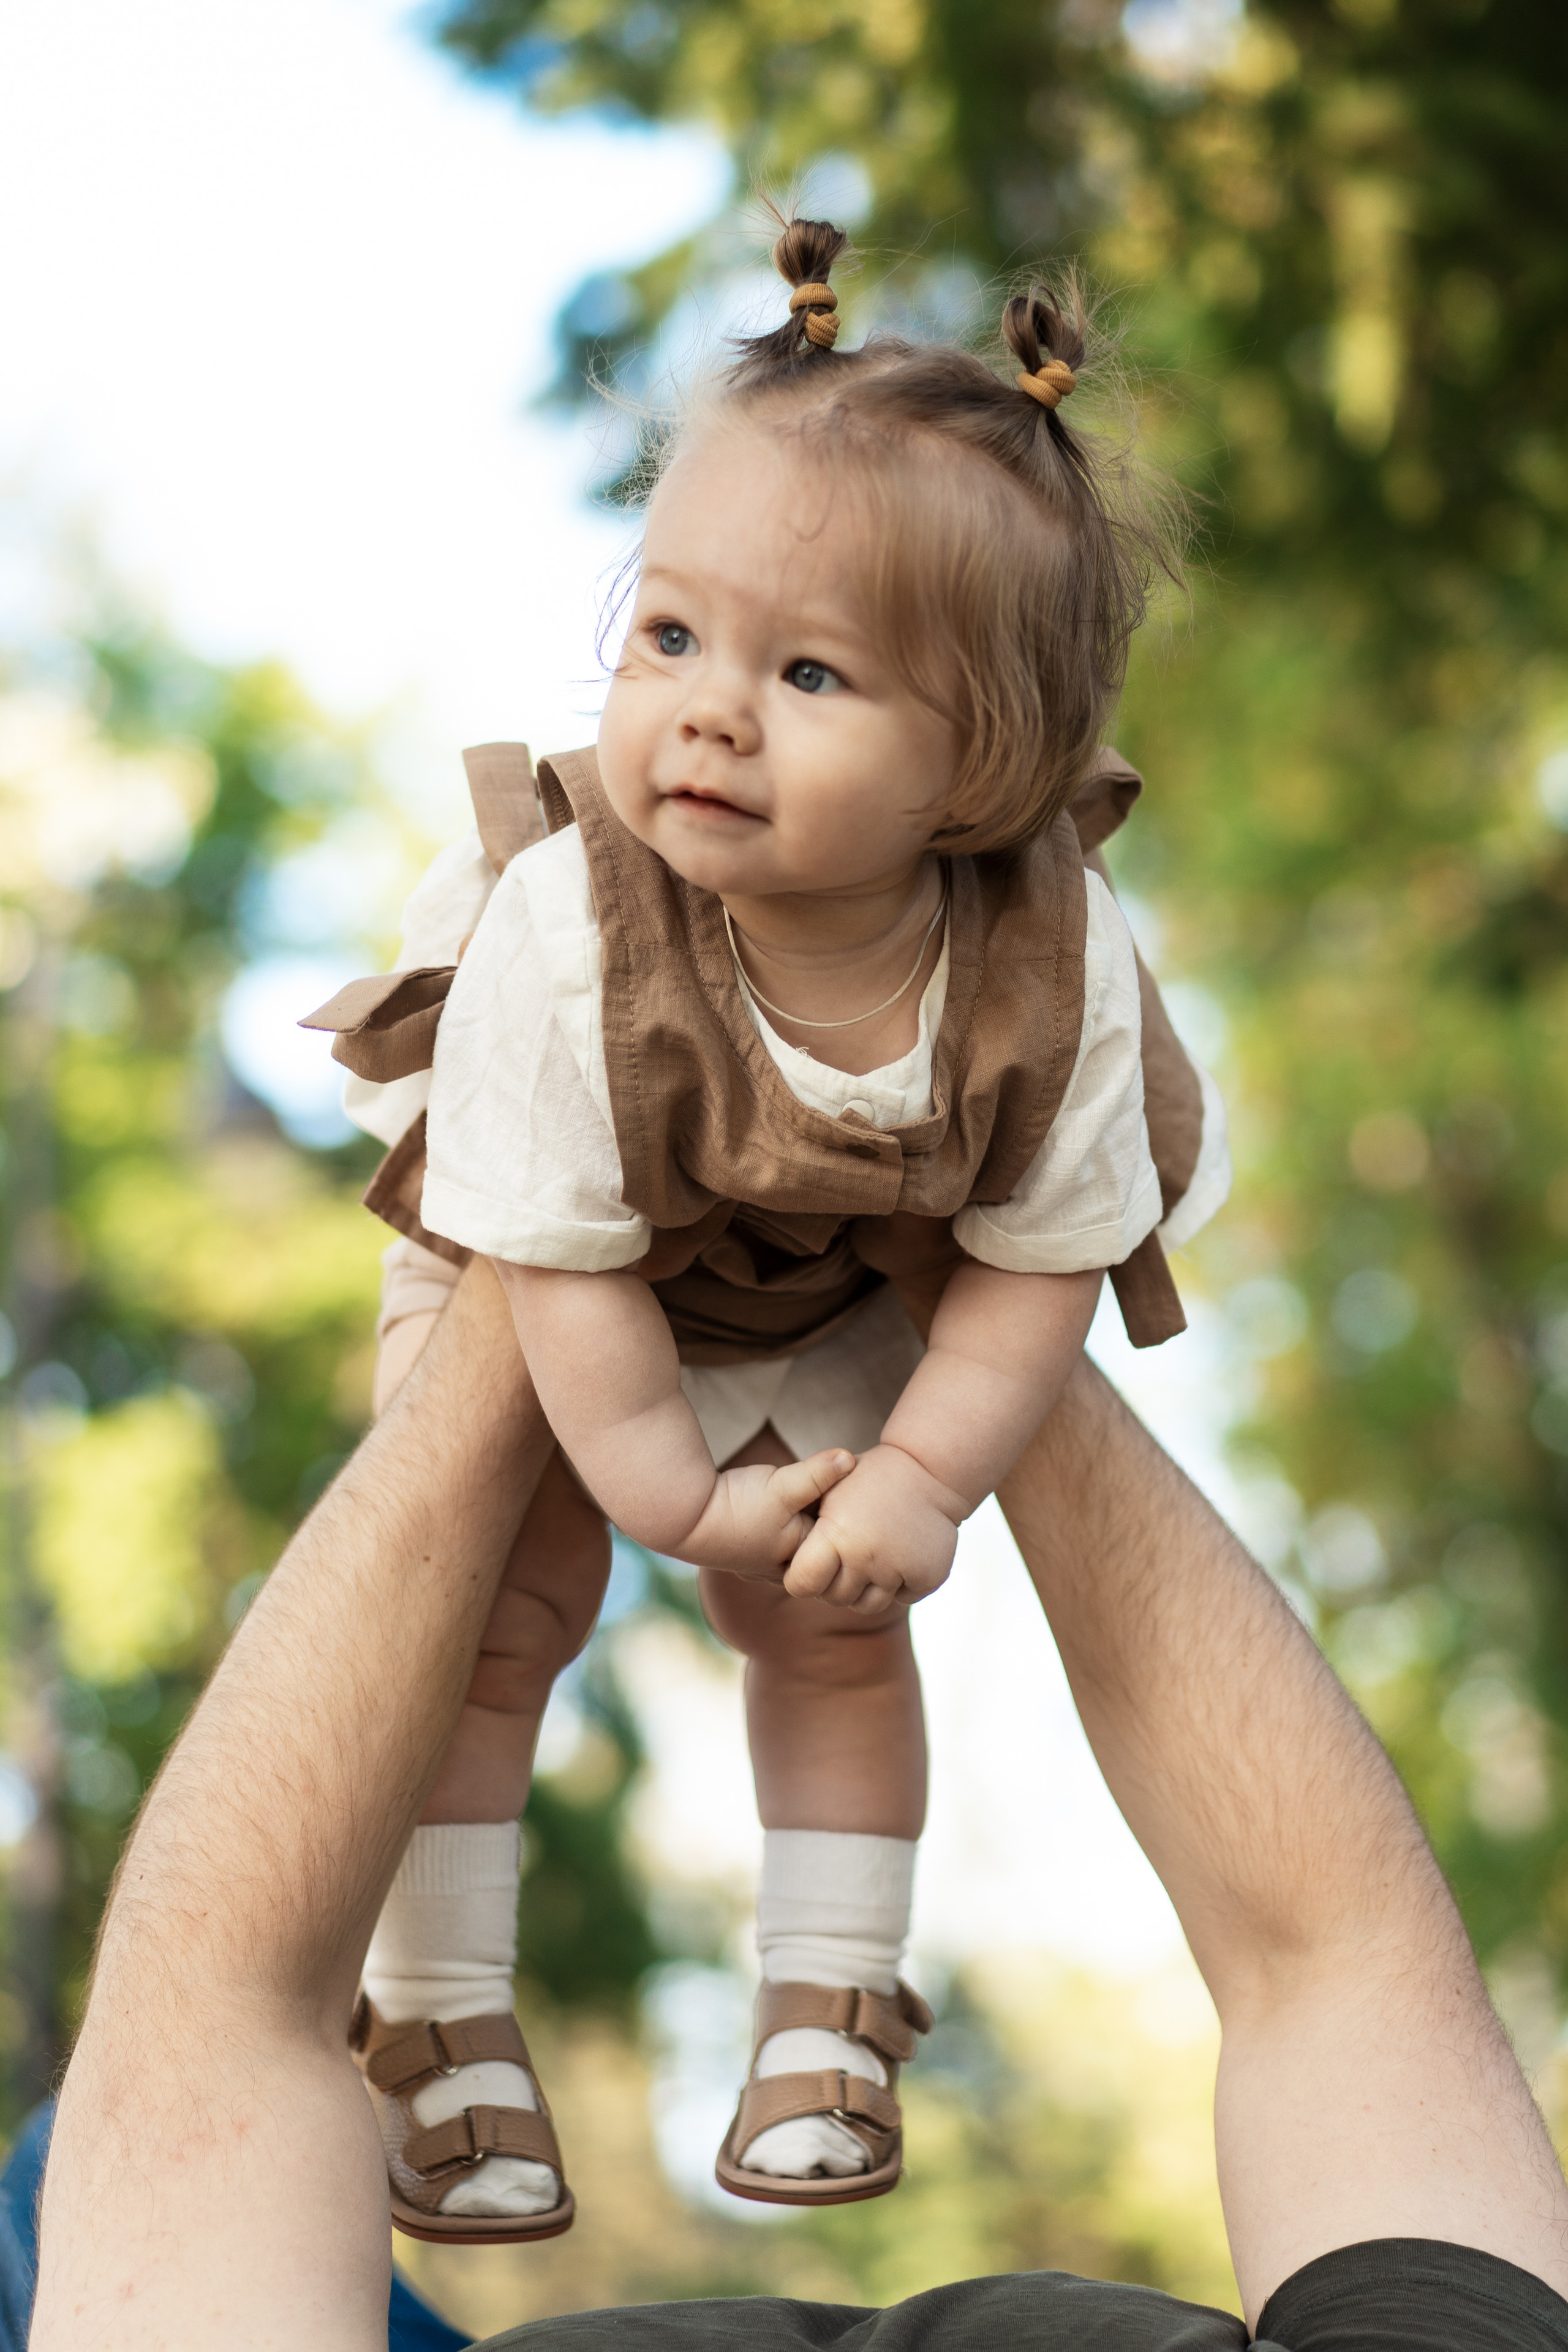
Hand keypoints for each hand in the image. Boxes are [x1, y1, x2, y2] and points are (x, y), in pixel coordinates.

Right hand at [673, 1448, 854, 1579]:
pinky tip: (782, 1511)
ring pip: (796, 1543)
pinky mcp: (744, 1554)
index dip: (849, 1512)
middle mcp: (784, 1570)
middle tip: (845, 1492)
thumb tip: (851, 1457)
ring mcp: (761, 1566)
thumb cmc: (734, 1506)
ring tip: (812, 1498)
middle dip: (829, 1523)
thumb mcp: (782, 1486)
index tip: (859, 1488)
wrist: (680, 1517)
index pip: (838, 1538)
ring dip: (803, 1522)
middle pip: (818, 1545)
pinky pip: (776, 1540)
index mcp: (801, 1561)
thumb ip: (818, 1473)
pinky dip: (784, 1525)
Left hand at [783, 1444, 964, 1612]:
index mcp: (836, 1535)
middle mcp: (866, 1557)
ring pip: (869, 1605)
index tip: (809, 1566)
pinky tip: (899, 1556)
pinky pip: (902, 1597)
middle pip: (835, 1598)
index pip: (802, 1584)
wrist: (930, 1469)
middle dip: (834, 1585)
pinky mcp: (927, 1576)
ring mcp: (899, 1569)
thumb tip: (780, 1558)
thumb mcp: (832, 1491)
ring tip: (869, 1561)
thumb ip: (809, 1527)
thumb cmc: (871, 1477)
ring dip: (866, 1589)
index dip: (801, 1578)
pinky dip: (900, 1584)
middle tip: (844, 1560)